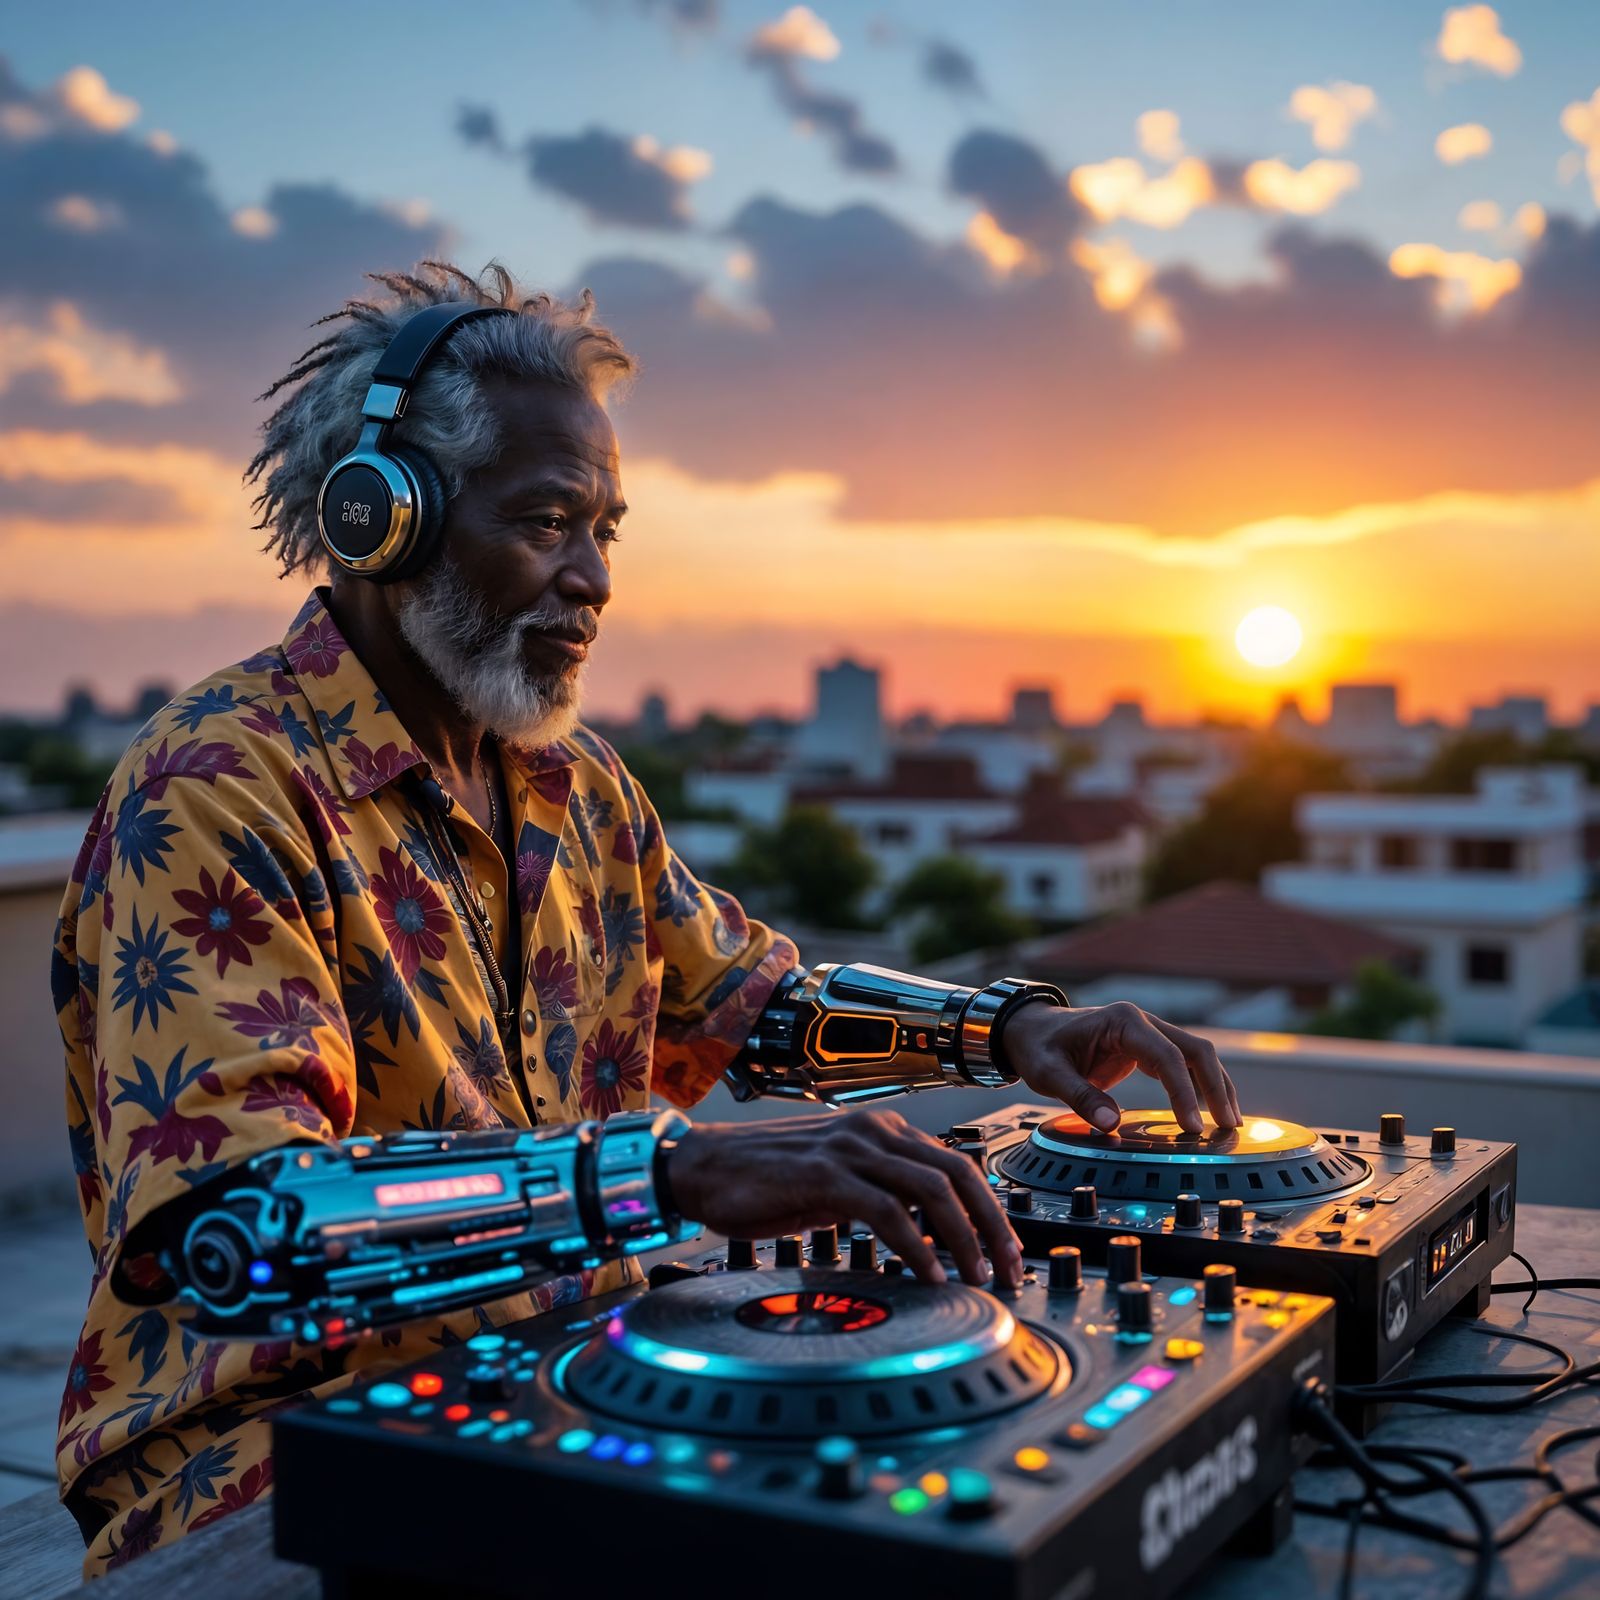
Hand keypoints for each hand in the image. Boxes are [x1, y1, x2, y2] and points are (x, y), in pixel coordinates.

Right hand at [666, 1108, 1022, 1288]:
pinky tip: (926, 1275)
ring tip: (977, 1277)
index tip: (1006, 1251)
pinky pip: (888, 1211)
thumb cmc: (760, 1178)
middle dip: (993, 1225)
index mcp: (880, 1130)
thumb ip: (876, 1193)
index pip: (956, 1164)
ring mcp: (850, 1150)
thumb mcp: (834, 1182)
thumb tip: (919, 1230)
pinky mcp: (826, 1175)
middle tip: (1009, 1270)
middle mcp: (873, 1131)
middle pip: (959, 1172)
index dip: (990, 1209)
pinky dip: (916, 1246)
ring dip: (964, 1239)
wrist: (700, 1167)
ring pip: (933, 1189)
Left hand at [997, 1000, 1240, 1135]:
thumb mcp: (1049, 1073)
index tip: (1192, 1127)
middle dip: (1216, 1088)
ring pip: (1196, 1055)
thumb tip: (1112, 1123)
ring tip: (1230, 1123)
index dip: (1184, 1092)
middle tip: (1228, 1126)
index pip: (1167, 1056)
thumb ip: (1081, 1096)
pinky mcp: (1145, 1047)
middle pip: (1195, 1051)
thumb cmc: (1038, 1047)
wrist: (1029, 1030)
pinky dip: (1199, 1085)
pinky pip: (1182, 1064)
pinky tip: (1209, 1111)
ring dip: (1216, 1086)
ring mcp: (1146, 1032)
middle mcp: (1142, 1022)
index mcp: (1123, 1021)